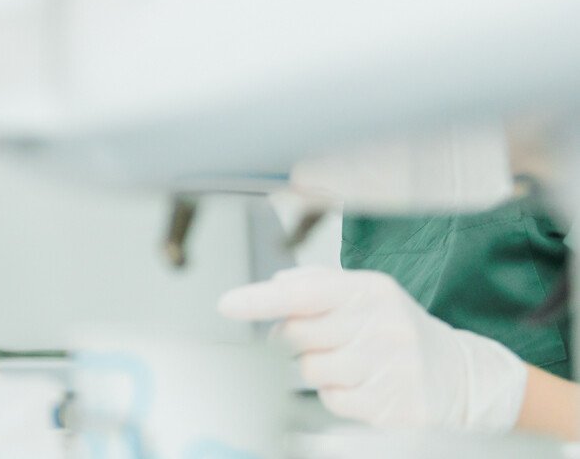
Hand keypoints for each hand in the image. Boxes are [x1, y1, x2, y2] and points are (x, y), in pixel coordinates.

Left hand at [218, 266, 527, 432]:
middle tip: (311, 337)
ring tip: (343, 359)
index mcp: (370, 291)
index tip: (227, 304)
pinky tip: (356, 382)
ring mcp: (390, 367)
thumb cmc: (395, 327)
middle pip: (297, 334)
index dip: (260, 299)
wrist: (458, 373)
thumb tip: (275, 284)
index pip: (304, 292)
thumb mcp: (364, 292)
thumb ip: (316, 282)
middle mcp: (383, 325)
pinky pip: (332, 400)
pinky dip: (332, 393)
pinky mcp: (392, 404)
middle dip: (289, 337)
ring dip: (313, 367)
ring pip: (310, 369)